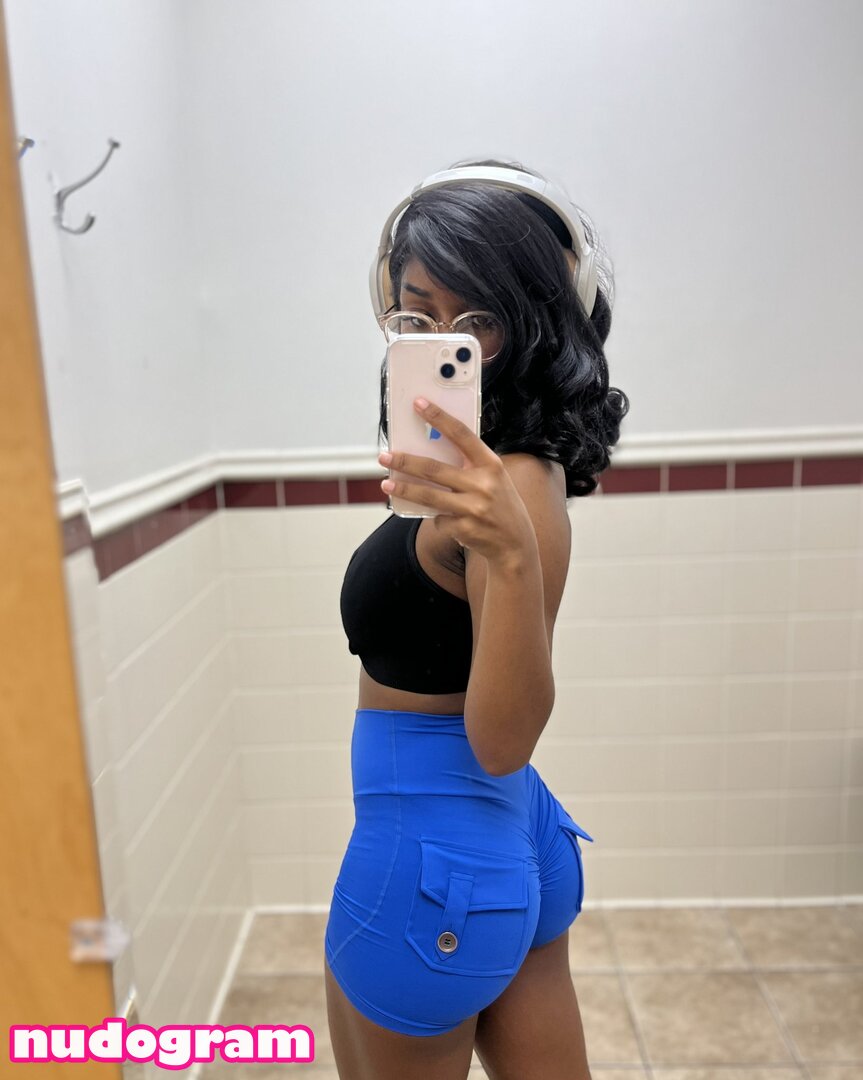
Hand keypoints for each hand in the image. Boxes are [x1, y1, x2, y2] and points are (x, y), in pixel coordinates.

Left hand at [378, 397, 537, 566]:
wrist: (515, 543)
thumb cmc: (499, 504)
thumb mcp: (493, 479)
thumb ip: (469, 466)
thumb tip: (428, 452)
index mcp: (491, 464)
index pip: (461, 434)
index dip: (439, 417)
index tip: (419, 403)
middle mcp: (483, 484)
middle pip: (434, 469)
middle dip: (405, 462)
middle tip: (384, 457)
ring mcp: (473, 508)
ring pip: (428, 496)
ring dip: (404, 490)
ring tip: (386, 485)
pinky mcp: (464, 529)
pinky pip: (439, 519)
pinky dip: (437, 517)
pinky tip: (447, 519)